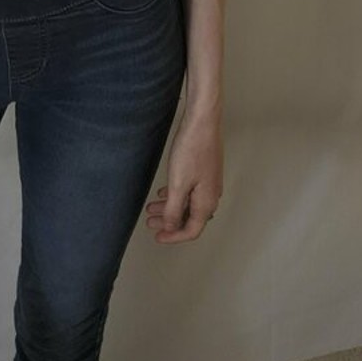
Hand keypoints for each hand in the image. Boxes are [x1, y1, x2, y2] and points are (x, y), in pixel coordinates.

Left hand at [144, 107, 222, 243]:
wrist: (202, 123)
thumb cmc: (191, 151)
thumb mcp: (178, 184)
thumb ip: (174, 209)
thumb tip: (172, 227)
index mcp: (206, 202)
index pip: (192, 230)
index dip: (173, 237)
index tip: (157, 237)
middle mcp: (211, 196)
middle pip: (190, 218)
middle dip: (169, 223)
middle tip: (150, 223)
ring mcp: (209, 183)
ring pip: (188, 204)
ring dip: (169, 208)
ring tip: (151, 208)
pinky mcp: (204, 172)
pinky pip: (189, 191)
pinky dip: (175, 196)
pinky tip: (163, 192)